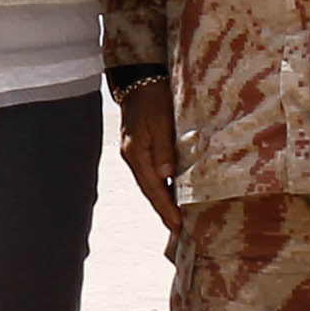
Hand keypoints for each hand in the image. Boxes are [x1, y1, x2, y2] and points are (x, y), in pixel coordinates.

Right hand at [114, 80, 177, 224]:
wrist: (140, 80)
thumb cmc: (153, 97)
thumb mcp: (162, 120)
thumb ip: (164, 147)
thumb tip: (166, 174)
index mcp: (136, 152)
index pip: (153, 187)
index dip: (165, 207)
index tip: (177, 225)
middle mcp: (133, 156)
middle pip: (149, 190)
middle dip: (163, 210)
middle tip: (177, 230)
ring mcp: (134, 153)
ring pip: (149, 183)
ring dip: (162, 200)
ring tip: (175, 218)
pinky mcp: (140, 148)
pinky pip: (150, 174)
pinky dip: (160, 186)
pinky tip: (170, 192)